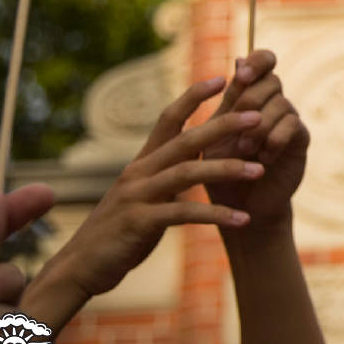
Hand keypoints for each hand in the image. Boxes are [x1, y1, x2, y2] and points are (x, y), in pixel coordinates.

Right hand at [36, 76, 262, 307]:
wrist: (81, 267)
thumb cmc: (118, 232)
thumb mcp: (144, 197)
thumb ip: (167, 177)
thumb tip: (196, 160)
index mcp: (142, 163)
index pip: (168, 118)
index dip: (193, 96)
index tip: (222, 77)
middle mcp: (138, 173)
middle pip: (185, 140)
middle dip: (223, 125)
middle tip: (259, 116)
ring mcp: (137, 196)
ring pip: (188, 173)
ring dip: (228, 169)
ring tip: (262, 170)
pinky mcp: (140, 223)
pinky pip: (184, 214)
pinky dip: (216, 215)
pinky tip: (243, 219)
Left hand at [204, 49, 308, 232]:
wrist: (239, 206)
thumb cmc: (220, 169)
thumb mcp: (216, 131)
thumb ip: (228, 100)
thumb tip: (238, 59)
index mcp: (250, 95)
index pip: (264, 61)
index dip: (258, 61)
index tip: (242, 75)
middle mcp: (273, 104)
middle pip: (272, 80)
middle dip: (251, 98)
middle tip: (233, 122)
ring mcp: (289, 122)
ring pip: (282, 103)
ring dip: (258, 126)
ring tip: (244, 150)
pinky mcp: (300, 141)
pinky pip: (292, 126)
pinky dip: (274, 140)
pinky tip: (263, 158)